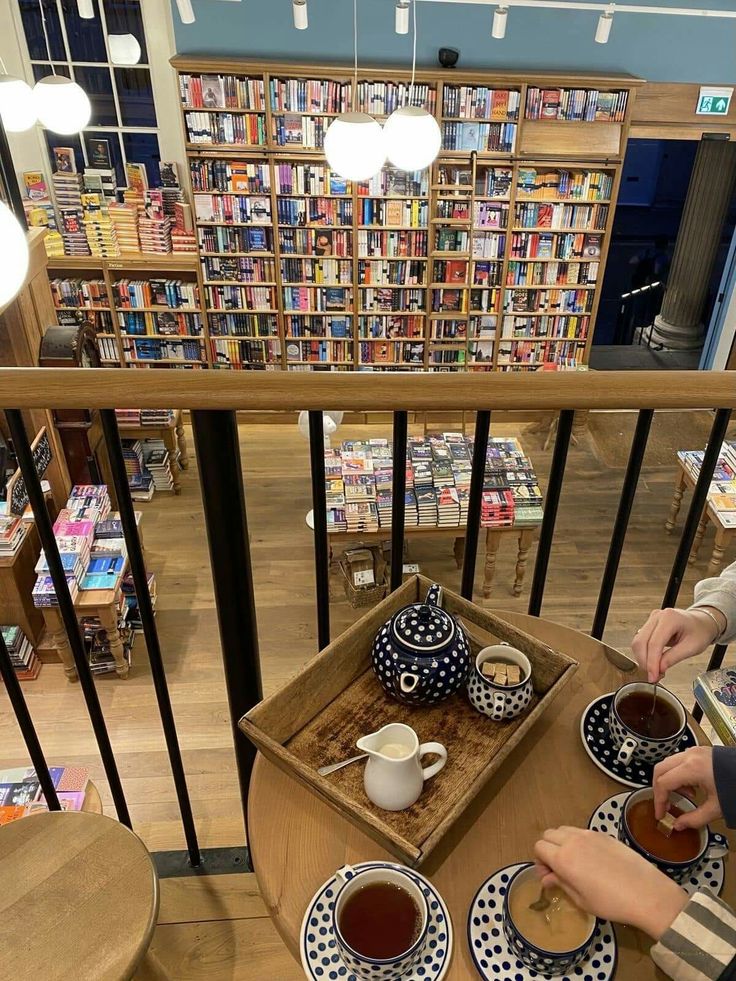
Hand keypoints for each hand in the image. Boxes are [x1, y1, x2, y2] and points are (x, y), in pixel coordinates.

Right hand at [534, 827, 687, 939]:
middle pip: (549, 834)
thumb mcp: (581, 900)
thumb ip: (561, 883)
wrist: (646, 893)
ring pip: (565, 829)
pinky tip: (592, 859)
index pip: (539, 847)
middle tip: (558, 868)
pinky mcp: (605, 834)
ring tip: (574, 861)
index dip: (539, 861)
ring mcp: (590, 834)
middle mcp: (573, 840)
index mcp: (563, 858)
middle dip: (548, 848)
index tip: (548, 875)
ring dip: (562, 842)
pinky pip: (582, 831)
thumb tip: (546, 877)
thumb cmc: (610, 903)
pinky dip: (578, 840)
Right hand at [631, 607, 724, 681]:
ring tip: (655, 670)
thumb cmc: (700, 631)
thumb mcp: (692, 647)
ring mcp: (652, 619)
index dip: (651, 662)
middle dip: (644, 662)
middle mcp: (657, 616)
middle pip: (641, 642)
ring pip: (637, 642)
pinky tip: (653, 662)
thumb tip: (658, 669)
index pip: (654, 643)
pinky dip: (644, 654)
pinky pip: (640, 641)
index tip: (653, 677)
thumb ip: (673, 658)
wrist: (701, 623)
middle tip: (653, 676)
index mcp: (670, 618)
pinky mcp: (649, 625)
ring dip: (643, 659)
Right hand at [653, 746, 721, 828]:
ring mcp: (694, 751)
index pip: (663, 783)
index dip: (659, 801)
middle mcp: (689, 756)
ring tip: (681, 797)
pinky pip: (679, 761)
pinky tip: (690, 788)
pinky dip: (677, 774)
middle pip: (660, 769)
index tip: (661, 814)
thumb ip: (694, 819)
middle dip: (659, 789)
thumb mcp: (716, 808)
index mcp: (691, 768)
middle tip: (664, 805)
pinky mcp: (700, 751)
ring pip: (668, 763)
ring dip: (668, 780)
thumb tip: (678, 825)